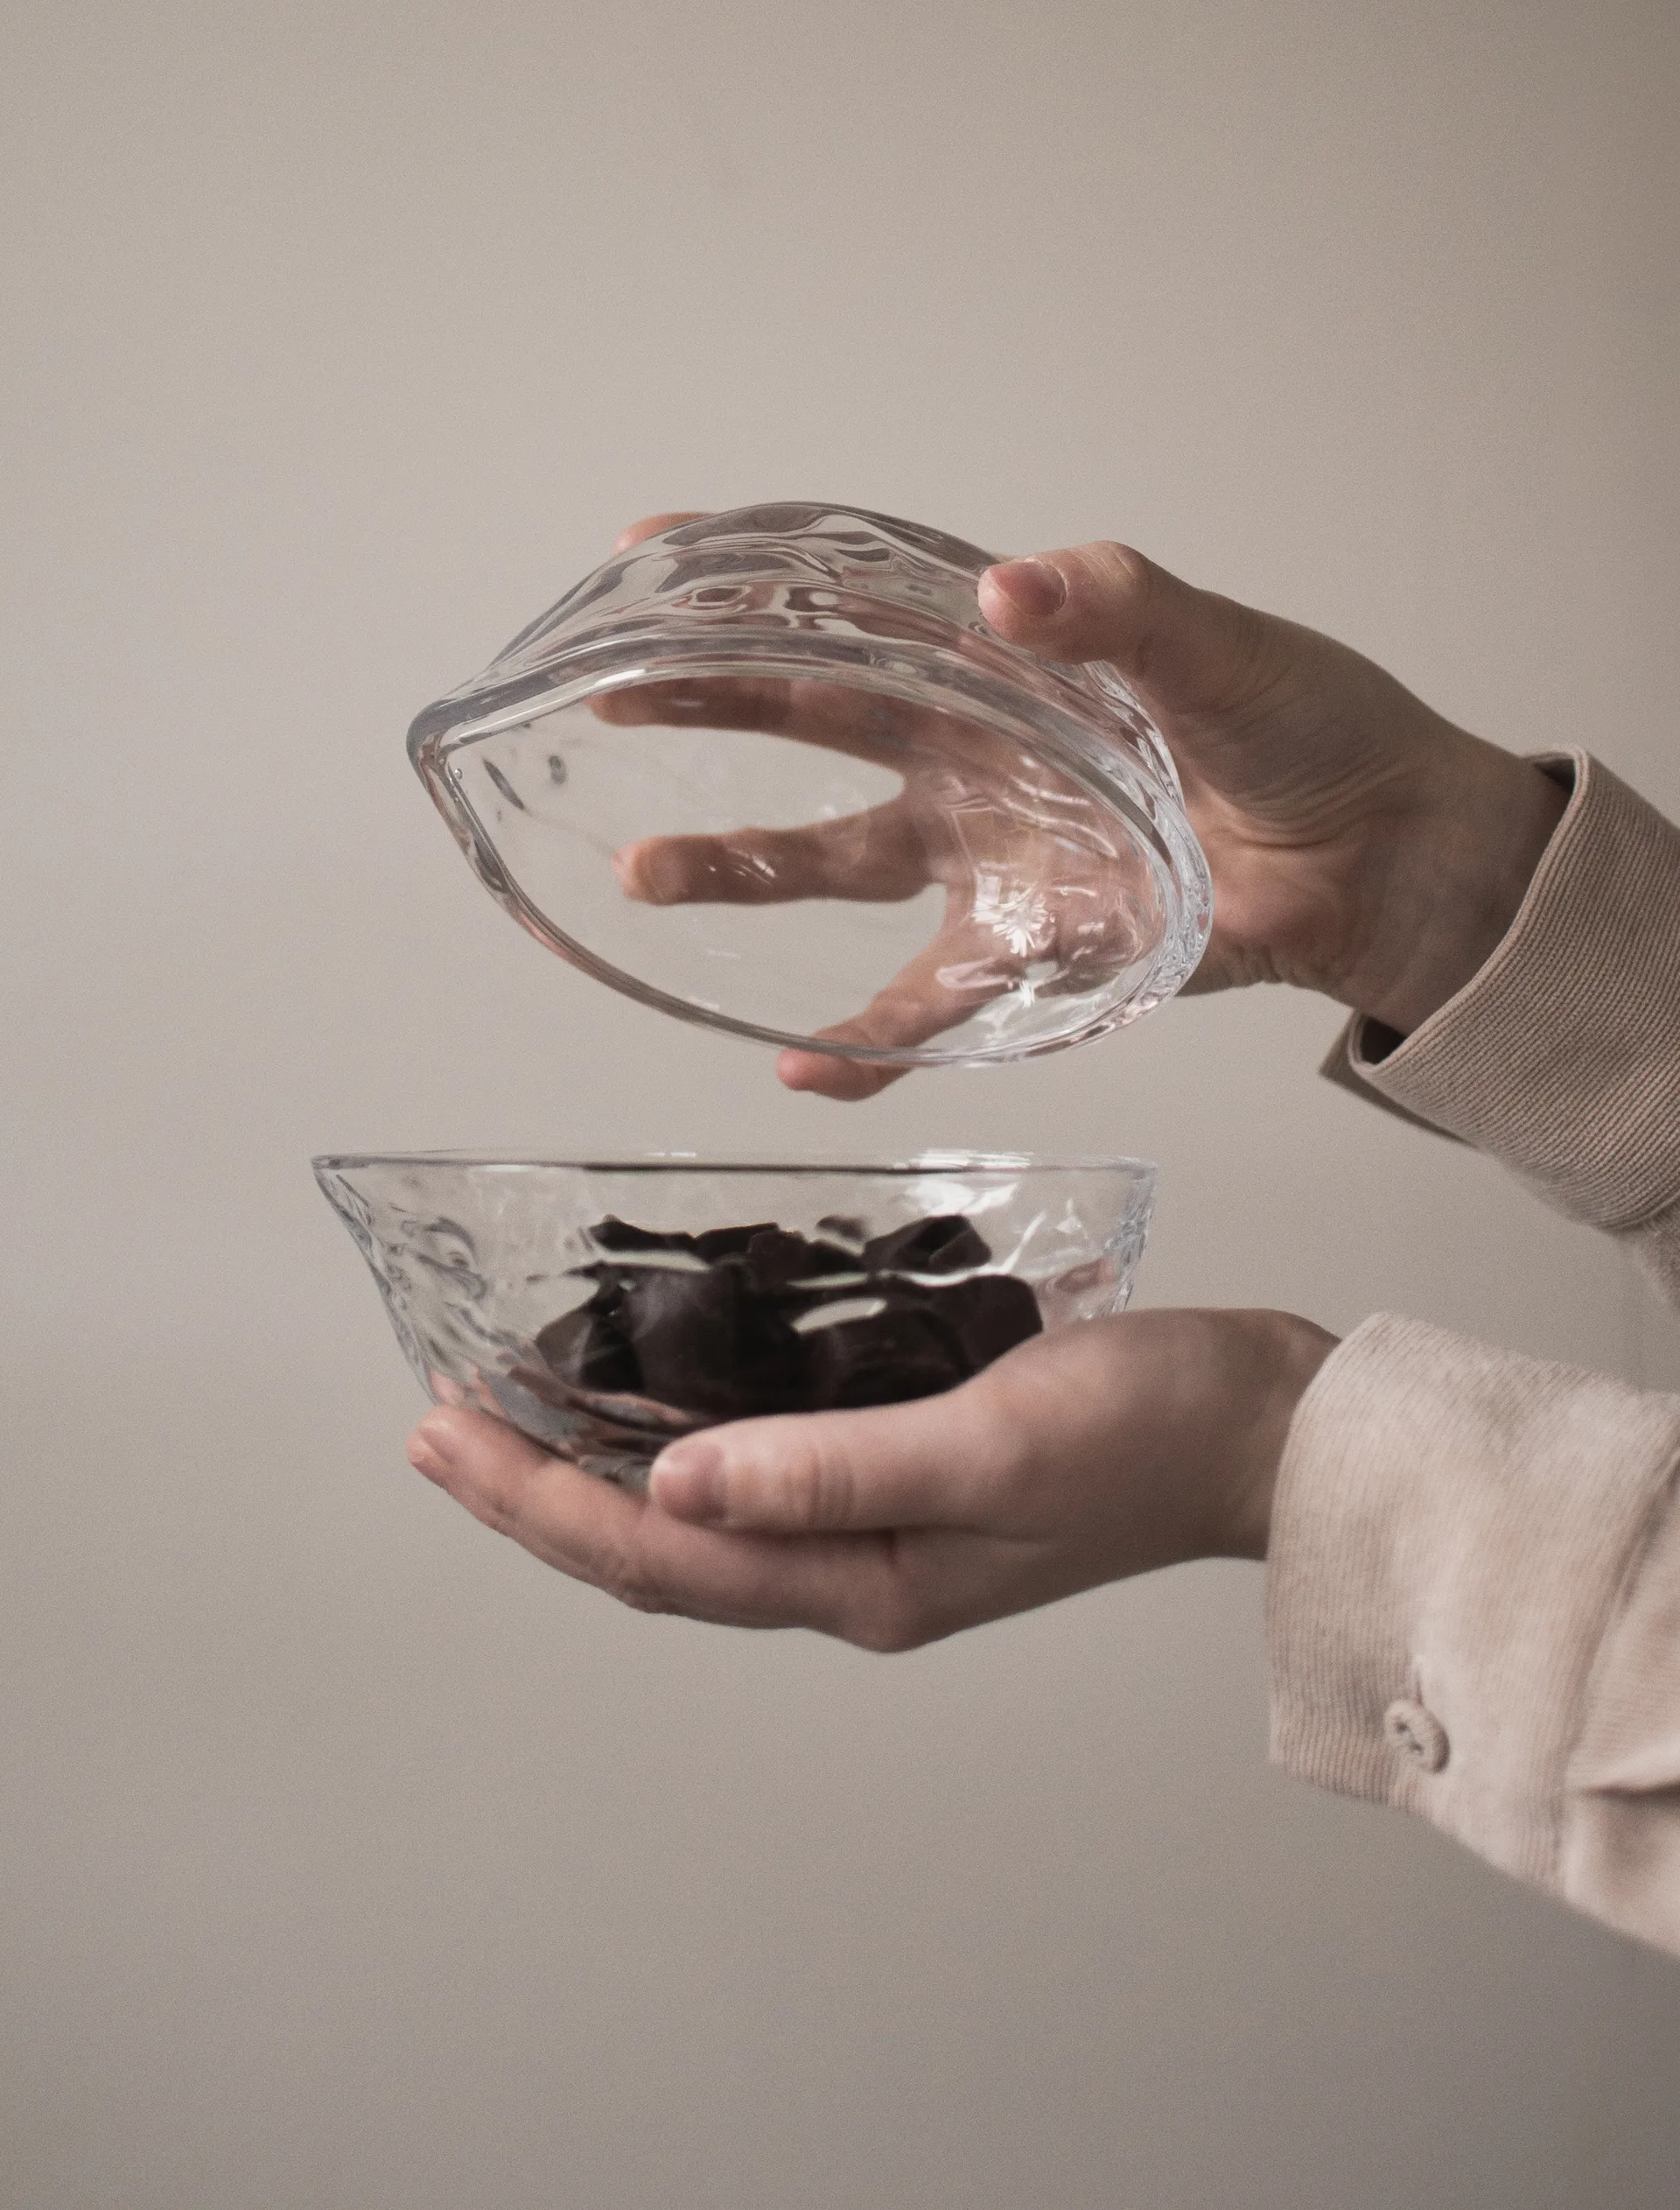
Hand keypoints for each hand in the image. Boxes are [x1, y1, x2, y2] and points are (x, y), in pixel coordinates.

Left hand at [405, 1309, 1336, 1649]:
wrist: (1267, 1425)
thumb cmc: (1152, 1432)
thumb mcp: (989, 1442)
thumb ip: (832, 1467)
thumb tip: (676, 1481)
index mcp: (865, 1587)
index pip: (660, 1555)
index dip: (539, 1502)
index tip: (446, 1435)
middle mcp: (855, 1573)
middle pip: (658, 1546)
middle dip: (537, 1490)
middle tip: (435, 1422)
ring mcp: (880, 1529)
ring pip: (701, 1510)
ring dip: (597, 1462)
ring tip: (507, 1407)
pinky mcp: (907, 1474)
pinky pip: (762, 1469)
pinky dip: (686, 1431)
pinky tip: (655, 1389)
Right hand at [604, 522, 1564, 1093]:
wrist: (1390, 853)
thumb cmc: (1313, 726)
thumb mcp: (1218, 646)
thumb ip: (1118, 610)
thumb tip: (1007, 591)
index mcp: (1010, 657)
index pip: (858, 599)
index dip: (753, 574)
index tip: (646, 550)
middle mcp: (977, 750)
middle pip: (813, 719)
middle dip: (705, 703)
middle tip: (602, 695)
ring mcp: (991, 854)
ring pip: (835, 863)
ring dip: (739, 868)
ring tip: (643, 874)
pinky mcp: (1031, 952)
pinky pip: (928, 1006)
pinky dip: (865, 1047)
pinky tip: (798, 1071)